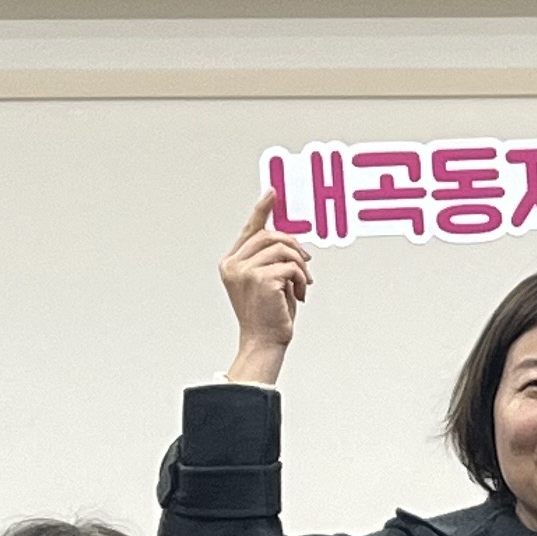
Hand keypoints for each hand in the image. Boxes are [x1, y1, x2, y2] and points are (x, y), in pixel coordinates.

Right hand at [220, 190, 312, 384]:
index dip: (262, 210)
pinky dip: (301, 279)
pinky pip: (291, 266)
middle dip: (293, 246)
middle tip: (305, 263)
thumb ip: (271, 258)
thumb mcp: (267, 280)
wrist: (264, 342)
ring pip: (282, 249)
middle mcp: (233, 265)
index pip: (250, 230)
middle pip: (270, 235)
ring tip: (302, 285)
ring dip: (299, 267)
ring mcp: (244, 271)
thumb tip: (288, 239)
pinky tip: (300, 294)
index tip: (272, 193)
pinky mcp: (260, 279)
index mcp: (231, 263)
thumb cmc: (268, 315)